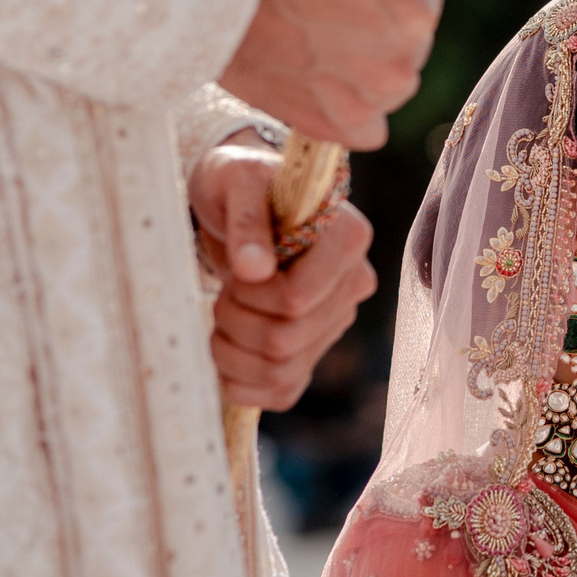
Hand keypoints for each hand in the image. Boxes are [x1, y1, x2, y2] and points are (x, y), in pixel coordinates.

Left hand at [192, 141, 376, 409]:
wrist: (240, 203)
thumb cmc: (240, 184)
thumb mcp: (236, 182)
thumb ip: (246, 220)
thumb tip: (253, 268)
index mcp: (348, 239)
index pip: (297, 297)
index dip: (251, 294)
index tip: (239, 267)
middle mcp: (352, 284)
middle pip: (285, 339)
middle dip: (234, 320)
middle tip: (226, 290)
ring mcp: (335, 322)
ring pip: (279, 371)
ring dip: (230, 351)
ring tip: (224, 312)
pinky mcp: (313, 350)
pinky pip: (281, 393)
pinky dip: (240, 382)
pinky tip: (228, 348)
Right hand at [220, 0, 441, 148]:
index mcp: (414, 13)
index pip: (425, 1)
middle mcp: (401, 65)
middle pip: (406, 47)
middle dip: (381, 30)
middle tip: (333, 14)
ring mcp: (367, 102)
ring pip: (386, 88)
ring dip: (365, 72)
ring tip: (320, 47)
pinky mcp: (333, 128)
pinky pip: (364, 128)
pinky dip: (347, 110)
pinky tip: (320, 84)